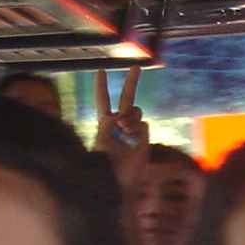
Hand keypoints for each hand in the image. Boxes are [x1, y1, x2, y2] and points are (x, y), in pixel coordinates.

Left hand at [99, 68, 149, 182]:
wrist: (118, 178)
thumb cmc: (105, 159)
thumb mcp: (102, 137)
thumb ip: (111, 122)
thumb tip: (122, 118)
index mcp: (105, 122)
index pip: (103, 100)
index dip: (102, 85)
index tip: (101, 70)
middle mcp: (120, 122)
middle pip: (127, 97)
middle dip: (132, 81)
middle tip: (137, 66)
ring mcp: (134, 129)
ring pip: (137, 111)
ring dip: (130, 119)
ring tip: (124, 133)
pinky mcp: (144, 137)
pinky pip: (143, 124)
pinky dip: (137, 130)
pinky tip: (133, 141)